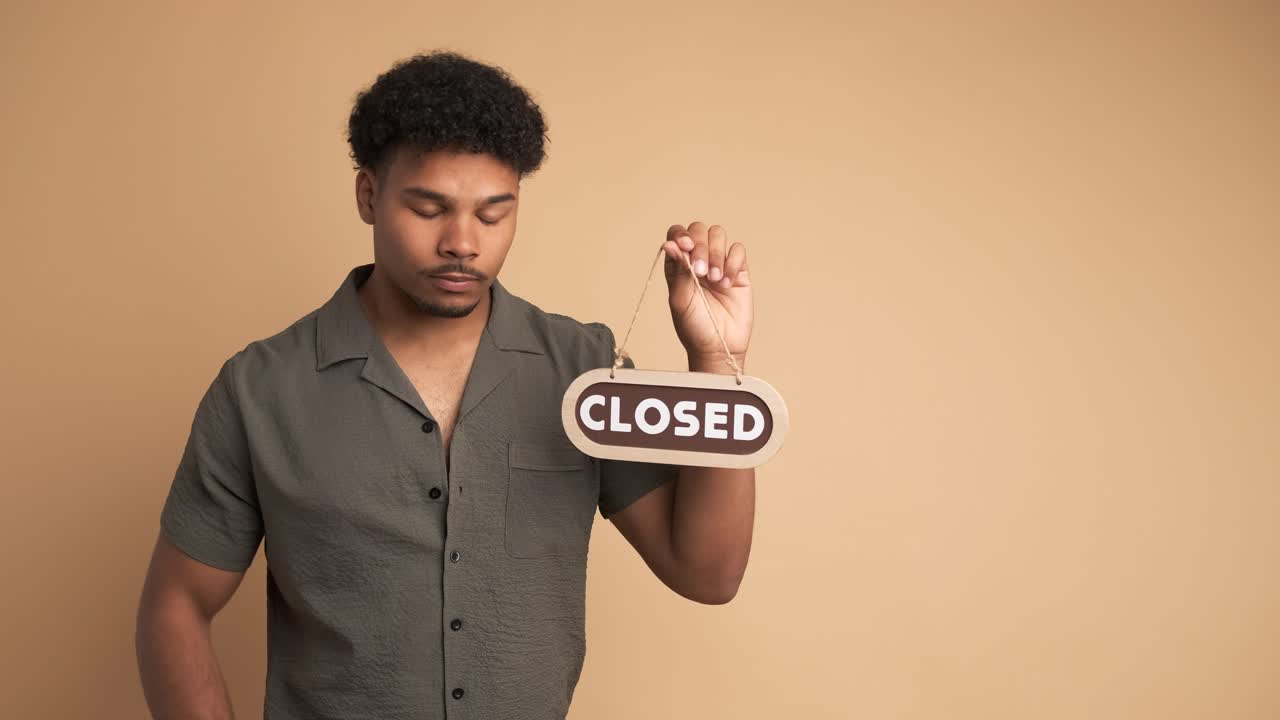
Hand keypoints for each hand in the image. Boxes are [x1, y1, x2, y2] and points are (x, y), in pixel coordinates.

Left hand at [662, 222, 752, 370]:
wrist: (719, 345)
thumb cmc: (694, 327)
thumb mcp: (680, 299)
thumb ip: (678, 270)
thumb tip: (670, 244)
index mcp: (678, 265)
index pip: (678, 234)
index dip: (682, 234)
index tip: (686, 247)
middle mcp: (697, 260)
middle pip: (699, 230)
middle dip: (701, 247)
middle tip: (701, 273)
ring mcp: (719, 263)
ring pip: (719, 235)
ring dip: (716, 254)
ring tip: (715, 280)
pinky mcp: (738, 271)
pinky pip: (738, 250)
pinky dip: (733, 263)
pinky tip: (727, 283)